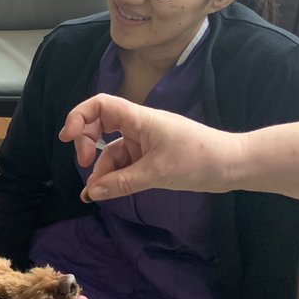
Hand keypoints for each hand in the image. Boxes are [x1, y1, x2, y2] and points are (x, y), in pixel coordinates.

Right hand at [58, 94, 243, 200]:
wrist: (231, 165)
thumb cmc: (198, 159)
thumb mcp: (157, 173)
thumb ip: (122, 182)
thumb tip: (92, 192)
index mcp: (140, 118)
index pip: (100, 105)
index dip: (79, 116)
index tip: (67, 138)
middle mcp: (139, 126)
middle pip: (100, 125)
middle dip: (86, 143)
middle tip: (83, 165)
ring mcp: (145, 141)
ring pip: (112, 150)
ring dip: (102, 169)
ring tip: (96, 193)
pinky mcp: (151, 156)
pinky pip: (125, 163)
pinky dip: (115, 176)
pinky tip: (108, 191)